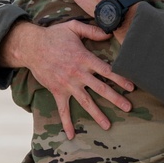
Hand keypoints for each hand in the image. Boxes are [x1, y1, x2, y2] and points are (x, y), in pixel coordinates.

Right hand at [15, 18, 134, 139]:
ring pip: (86, 102)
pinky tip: (71, 135)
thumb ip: (92, 30)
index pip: (107, 71)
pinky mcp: (57, 91)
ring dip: (97, 114)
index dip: (120, 78)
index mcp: (84, 58)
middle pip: (101, 88)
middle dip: (116, 99)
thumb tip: (108, 33)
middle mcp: (78, 74)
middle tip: (129, 108)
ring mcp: (68, 84)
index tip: (131, 87)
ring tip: (108, 125)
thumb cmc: (54, 35)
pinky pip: (62, 109)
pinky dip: (66, 122)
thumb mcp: (73, 27)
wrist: (32, 47)